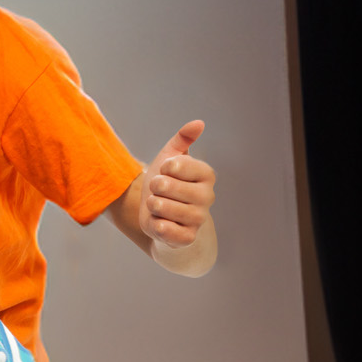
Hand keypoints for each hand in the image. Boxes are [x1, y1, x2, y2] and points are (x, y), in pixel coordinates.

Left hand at [143, 121, 212, 248]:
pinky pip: (170, 232)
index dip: (163, 167)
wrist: (161, 215)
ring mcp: (199, 219)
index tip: (165, 171)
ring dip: (153, 205)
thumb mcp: (170, 157)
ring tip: (157, 205)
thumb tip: (199, 123)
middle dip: (154, 186)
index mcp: (206, 174)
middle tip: (158, 190)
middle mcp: (208, 197)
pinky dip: (159, 226)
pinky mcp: (188, 238)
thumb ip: (182, 139)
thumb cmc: (167, 182)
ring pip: (165, 208)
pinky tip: (159, 222)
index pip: (177, 165)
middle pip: (167, 186)